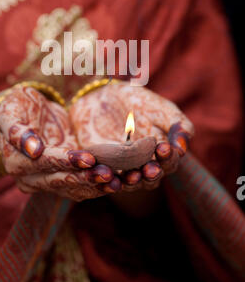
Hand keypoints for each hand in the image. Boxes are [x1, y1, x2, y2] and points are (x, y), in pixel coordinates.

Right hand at [0, 86, 116, 200]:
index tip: (87, 157)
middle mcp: (31, 180)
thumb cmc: (14, 108)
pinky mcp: (65, 179)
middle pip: (61, 181)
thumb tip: (33, 150)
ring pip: (74, 189)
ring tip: (119, 180)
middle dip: (86, 177)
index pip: (44, 164)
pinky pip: (83, 186)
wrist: (25, 116)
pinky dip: (101, 185)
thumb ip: (16, 130)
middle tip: (109, 173)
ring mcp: (48, 183)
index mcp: (16, 164)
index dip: (65, 161)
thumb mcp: (8, 112)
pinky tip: (120, 180)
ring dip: (97, 186)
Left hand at [69, 81, 193, 191]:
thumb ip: (178, 125)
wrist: (102, 98)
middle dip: (151, 174)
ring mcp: (121, 170)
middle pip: (150, 179)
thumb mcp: (160, 108)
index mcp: (160, 155)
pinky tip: (105, 174)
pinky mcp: (99, 168)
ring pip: (128, 183)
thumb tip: (182, 149)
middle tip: (150, 169)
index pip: (169, 163)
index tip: (164, 148)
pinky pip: (103, 178)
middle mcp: (142, 167)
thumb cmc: (138, 102)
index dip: (168, 158)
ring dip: (131, 182)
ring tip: (132, 176)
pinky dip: (104, 179)